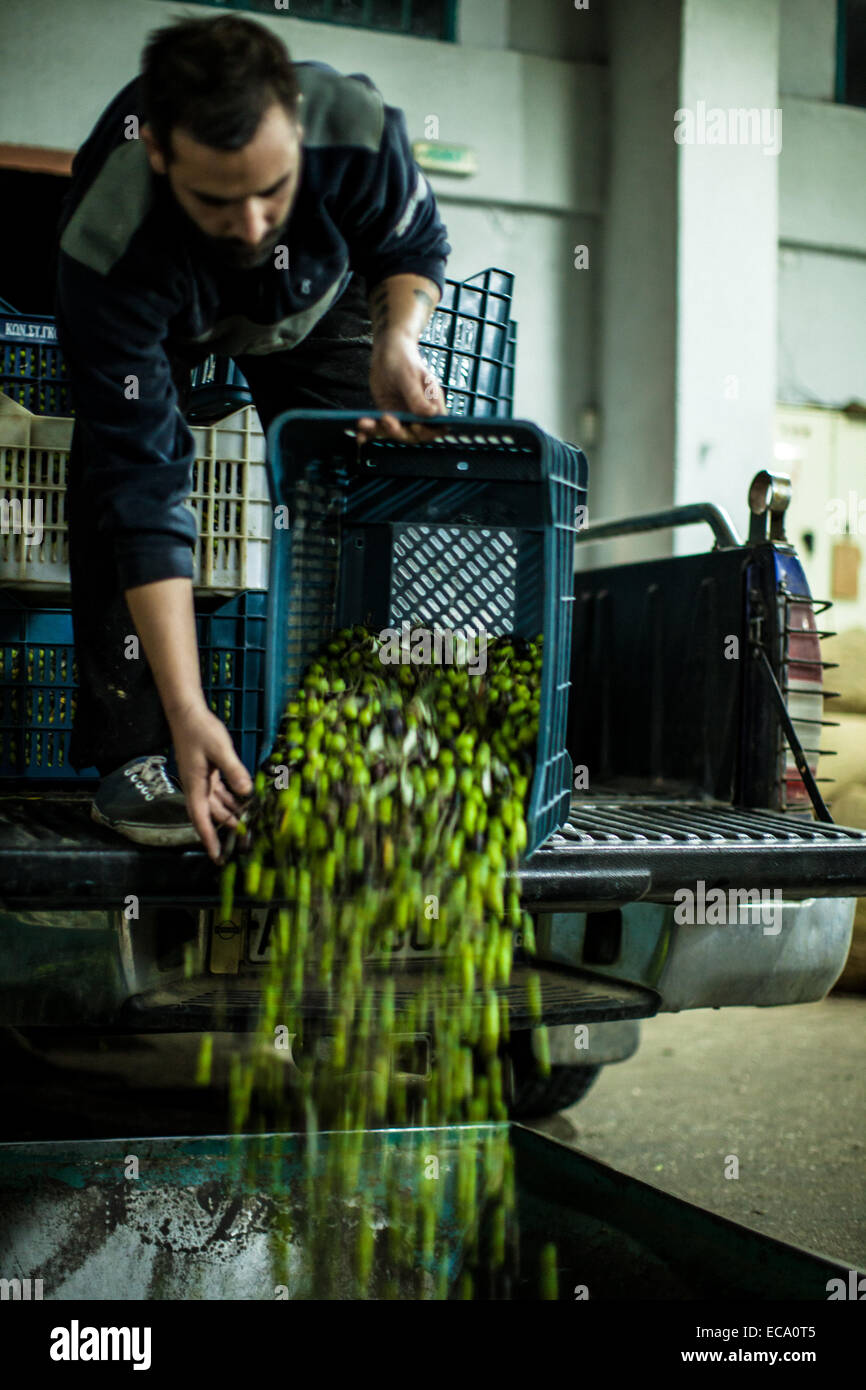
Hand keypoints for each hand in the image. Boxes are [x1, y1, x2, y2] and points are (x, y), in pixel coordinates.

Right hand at [167, 700, 252, 861]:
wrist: (187, 713)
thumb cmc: (200, 730)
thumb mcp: (220, 750)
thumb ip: (234, 770)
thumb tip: (246, 791)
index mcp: (195, 785)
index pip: (200, 818)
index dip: (208, 838)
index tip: (216, 855)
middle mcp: (196, 786)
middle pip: (210, 814)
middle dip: (225, 829)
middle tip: (243, 841)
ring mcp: (201, 779)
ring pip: (216, 804)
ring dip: (230, 814)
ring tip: (246, 825)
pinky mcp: (206, 771)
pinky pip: (218, 791)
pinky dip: (230, 799)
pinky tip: (243, 802)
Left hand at [356, 329, 446, 444]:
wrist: (388, 352)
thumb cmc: (404, 359)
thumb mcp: (410, 377)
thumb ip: (417, 397)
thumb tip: (430, 415)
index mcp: (432, 405)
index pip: (437, 427)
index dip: (428, 432)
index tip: (415, 425)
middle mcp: (419, 414)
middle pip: (414, 434)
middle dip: (399, 431)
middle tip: (386, 419)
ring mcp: (403, 416)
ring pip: (394, 433)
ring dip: (380, 431)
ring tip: (364, 423)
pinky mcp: (388, 415)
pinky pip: (380, 428)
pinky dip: (371, 434)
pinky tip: (361, 436)